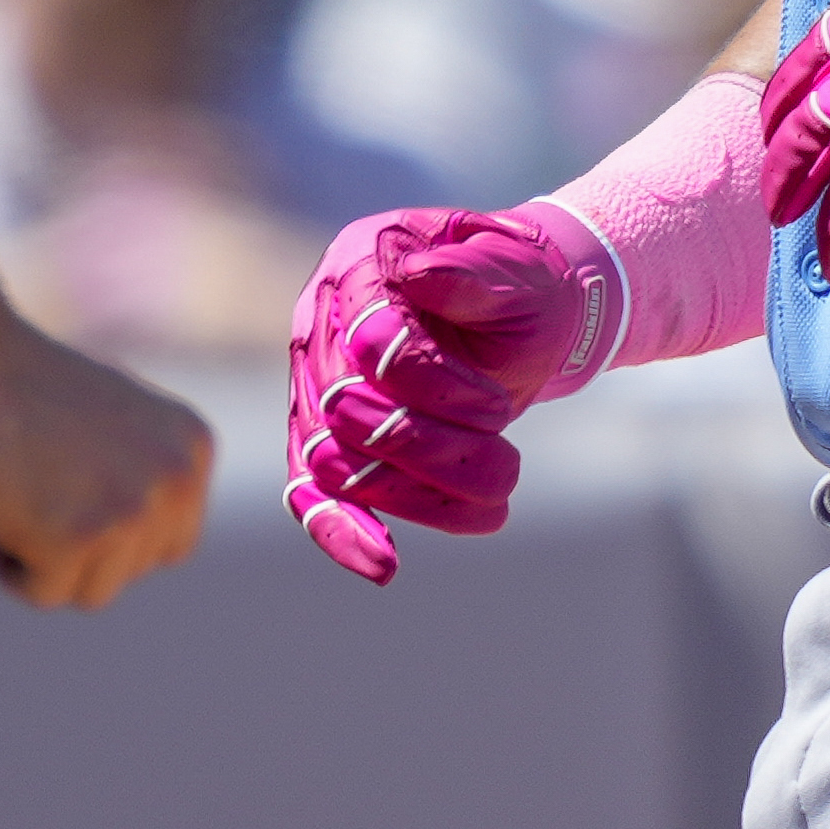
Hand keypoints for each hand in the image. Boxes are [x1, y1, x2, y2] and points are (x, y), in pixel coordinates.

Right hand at [0, 319, 212, 610]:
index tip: (73, 491)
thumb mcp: (116, 421)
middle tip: (37, 481)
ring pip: (93, 593)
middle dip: (79, 546)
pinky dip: (11, 569)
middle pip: (132, 572)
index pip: (170, 543)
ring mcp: (132, 511)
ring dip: (47, 561)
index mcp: (193, 448)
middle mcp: (177, 481)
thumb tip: (141, 531)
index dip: (115, 535)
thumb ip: (143, 474)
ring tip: (20, 494)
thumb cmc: (25, 386)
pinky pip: (45, 596)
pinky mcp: (79, 538)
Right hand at [280, 204, 611, 585]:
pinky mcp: (323, 438)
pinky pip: (311, 494)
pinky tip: (382, 566)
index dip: (435, 385)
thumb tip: (421, 274)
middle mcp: (321, 321)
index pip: (371, 338)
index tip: (498, 409)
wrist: (517, 316)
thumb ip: (474, 271)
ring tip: (493, 505)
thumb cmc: (519, 288)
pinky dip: (342, 533)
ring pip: (334, 461)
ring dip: (413, 494)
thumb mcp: (518, 270)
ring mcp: (315, 382)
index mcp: (362, 263)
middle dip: (432, 448)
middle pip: (346, 408)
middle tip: (507, 467)